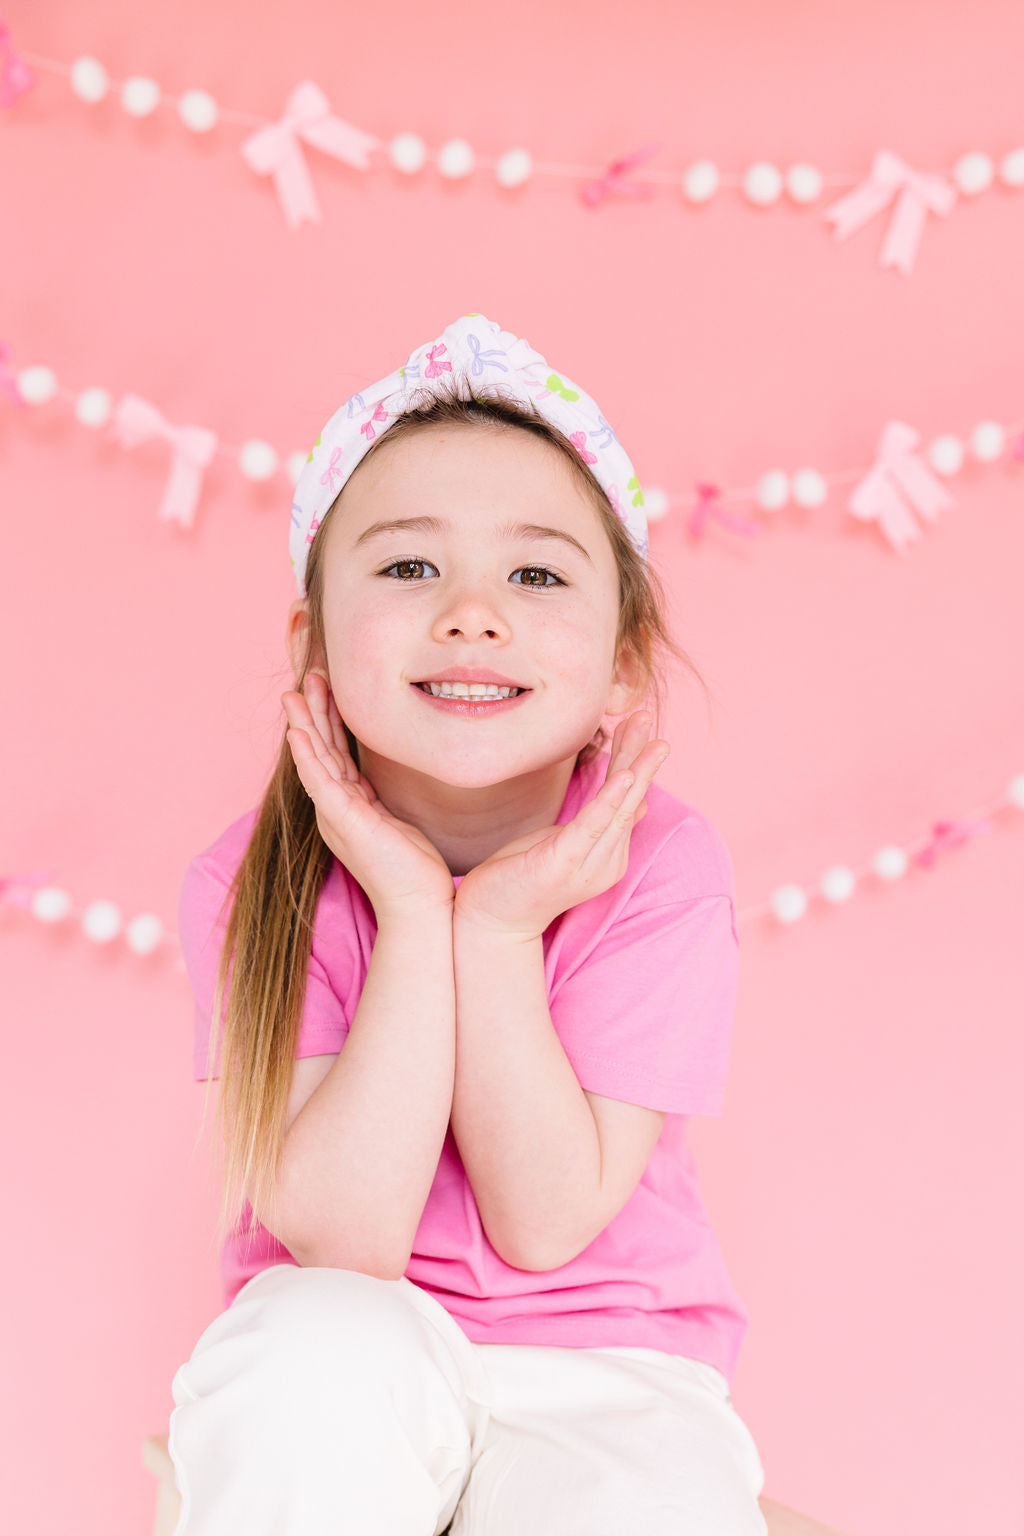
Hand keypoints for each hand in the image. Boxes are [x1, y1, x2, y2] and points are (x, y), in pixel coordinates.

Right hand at [282, 674, 454, 923]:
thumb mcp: (398, 822)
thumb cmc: (416, 870)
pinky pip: (319, 782)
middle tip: (308, 675)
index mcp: (350, 807)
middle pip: (321, 751)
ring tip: (294, 693)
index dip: (330, 721)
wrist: (420, 906)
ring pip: (315, 760)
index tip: (329, 687)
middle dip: (314, 712)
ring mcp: (337, 815)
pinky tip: (297, 733)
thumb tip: (390, 775)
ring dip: (304, 724)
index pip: (336, 755)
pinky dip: (307, 756)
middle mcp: (337, 809)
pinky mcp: (342, 822)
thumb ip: (385, 798)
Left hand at [453, 710, 669, 941]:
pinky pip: (592, 827)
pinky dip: (611, 800)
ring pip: (619, 809)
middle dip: (642, 757)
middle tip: (651, 718)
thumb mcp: (565, 842)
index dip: (633, 758)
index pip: (626, 799)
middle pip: (629, 799)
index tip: (638, 721)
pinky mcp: (564, 865)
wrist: (490, 921)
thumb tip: (637, 797)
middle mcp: (607, 861)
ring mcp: (588, 865)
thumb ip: (599, 820)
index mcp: (608, 853)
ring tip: (655, 742)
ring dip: (637, 771)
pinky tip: (626, 777)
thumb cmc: (521, 878)